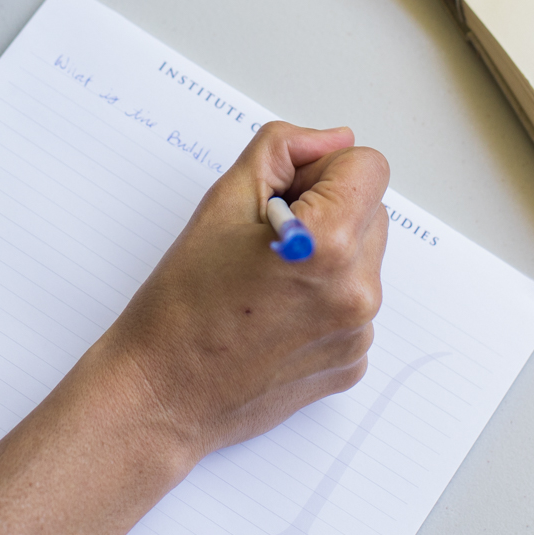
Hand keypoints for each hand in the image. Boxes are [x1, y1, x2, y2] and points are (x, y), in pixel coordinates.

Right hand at [83, 121, 390, 463]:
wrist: (162, 394)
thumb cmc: (182, 302)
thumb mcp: (222, 200)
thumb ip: (283, 151)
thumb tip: (335, 140)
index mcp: (330, 243)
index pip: (367, 167)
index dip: (321, 171)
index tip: (284, 197)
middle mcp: (358, 291)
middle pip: (371, 211)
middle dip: (327, 210)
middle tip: (265, 239)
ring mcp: (359, 333)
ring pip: (362, 259)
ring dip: (328, 255)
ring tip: (267, 282)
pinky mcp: (353, 362)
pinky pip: (353, 306)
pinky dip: (323, 301)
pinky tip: (275, 316)